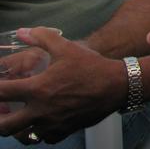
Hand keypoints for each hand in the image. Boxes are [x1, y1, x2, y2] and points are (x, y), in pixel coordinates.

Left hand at [0, 27, 125, 143]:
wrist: (117, 85)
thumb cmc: (91, 66)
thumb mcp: (66, 47)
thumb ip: (42, 38)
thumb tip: (22, 32)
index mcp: (38, 89)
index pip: (1, 93)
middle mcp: (41, 111)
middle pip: (4, 126)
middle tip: (2, 109)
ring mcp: (52, 124)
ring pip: (23, 135)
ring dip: (18, 127)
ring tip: (20, 117)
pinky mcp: (64, 131)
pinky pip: (44, 138)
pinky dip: (40, 131)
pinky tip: (44, 121)